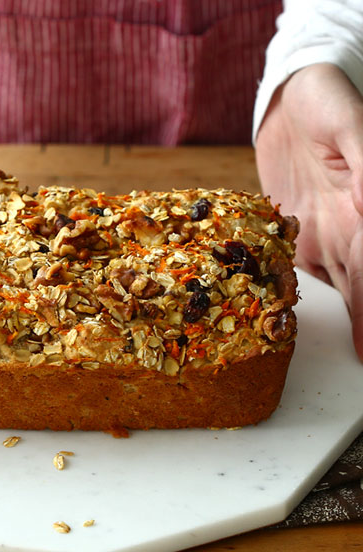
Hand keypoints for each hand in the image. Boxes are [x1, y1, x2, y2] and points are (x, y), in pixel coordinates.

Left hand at [256, 63, 362, 361]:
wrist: (293, 99)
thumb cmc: (329, 102)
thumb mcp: (352, 125)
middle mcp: (347, 230)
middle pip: (362, 286)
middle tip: (360, 361)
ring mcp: (320, 232)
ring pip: (340, 284)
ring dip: (347, 319)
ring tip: (347, 354)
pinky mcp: (291, 229)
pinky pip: (294, 268)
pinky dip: (292, 293)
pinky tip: (286, 318)